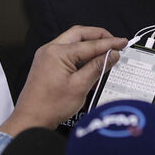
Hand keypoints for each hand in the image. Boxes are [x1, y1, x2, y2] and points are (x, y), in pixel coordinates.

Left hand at [1, 26, 125, 134]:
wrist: (30, 120)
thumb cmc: (50, 106)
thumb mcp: (80, 86)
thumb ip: (97, 67)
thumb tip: (112, 55)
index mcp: (57, 53)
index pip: (90, 44)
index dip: (109, 43)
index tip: (123, 43)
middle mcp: (50, 49)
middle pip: (79, 34)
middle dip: (98, 36)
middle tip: (115, 43)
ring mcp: (47, 56)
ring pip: (73, 42)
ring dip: (89, 45)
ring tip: (105, 54)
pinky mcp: (47, 64)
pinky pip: (67, 52)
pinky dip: (80, 55)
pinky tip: (91, 65)